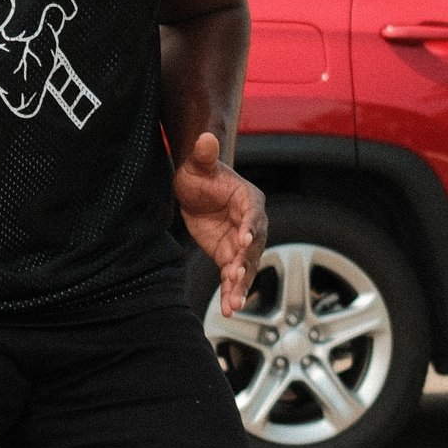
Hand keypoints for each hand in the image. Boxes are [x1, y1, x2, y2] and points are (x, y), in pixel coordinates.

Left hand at [174, 132, 266, 305]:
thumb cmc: (199, 172)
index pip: (253, 214)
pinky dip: (231, 292)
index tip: (244, 238)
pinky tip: (228, 310)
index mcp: (248, 199)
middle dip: (246, 262)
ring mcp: (241, 242)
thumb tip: (205, 138)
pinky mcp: (229, 256)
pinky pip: (232, 277)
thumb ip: (203, 154)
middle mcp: (251, 223)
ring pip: (246, 266)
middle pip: (253, 246)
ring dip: (241, 285)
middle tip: (237, 275)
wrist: (194, 187)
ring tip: (234, 304)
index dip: (250, 226)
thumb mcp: (198, 163)